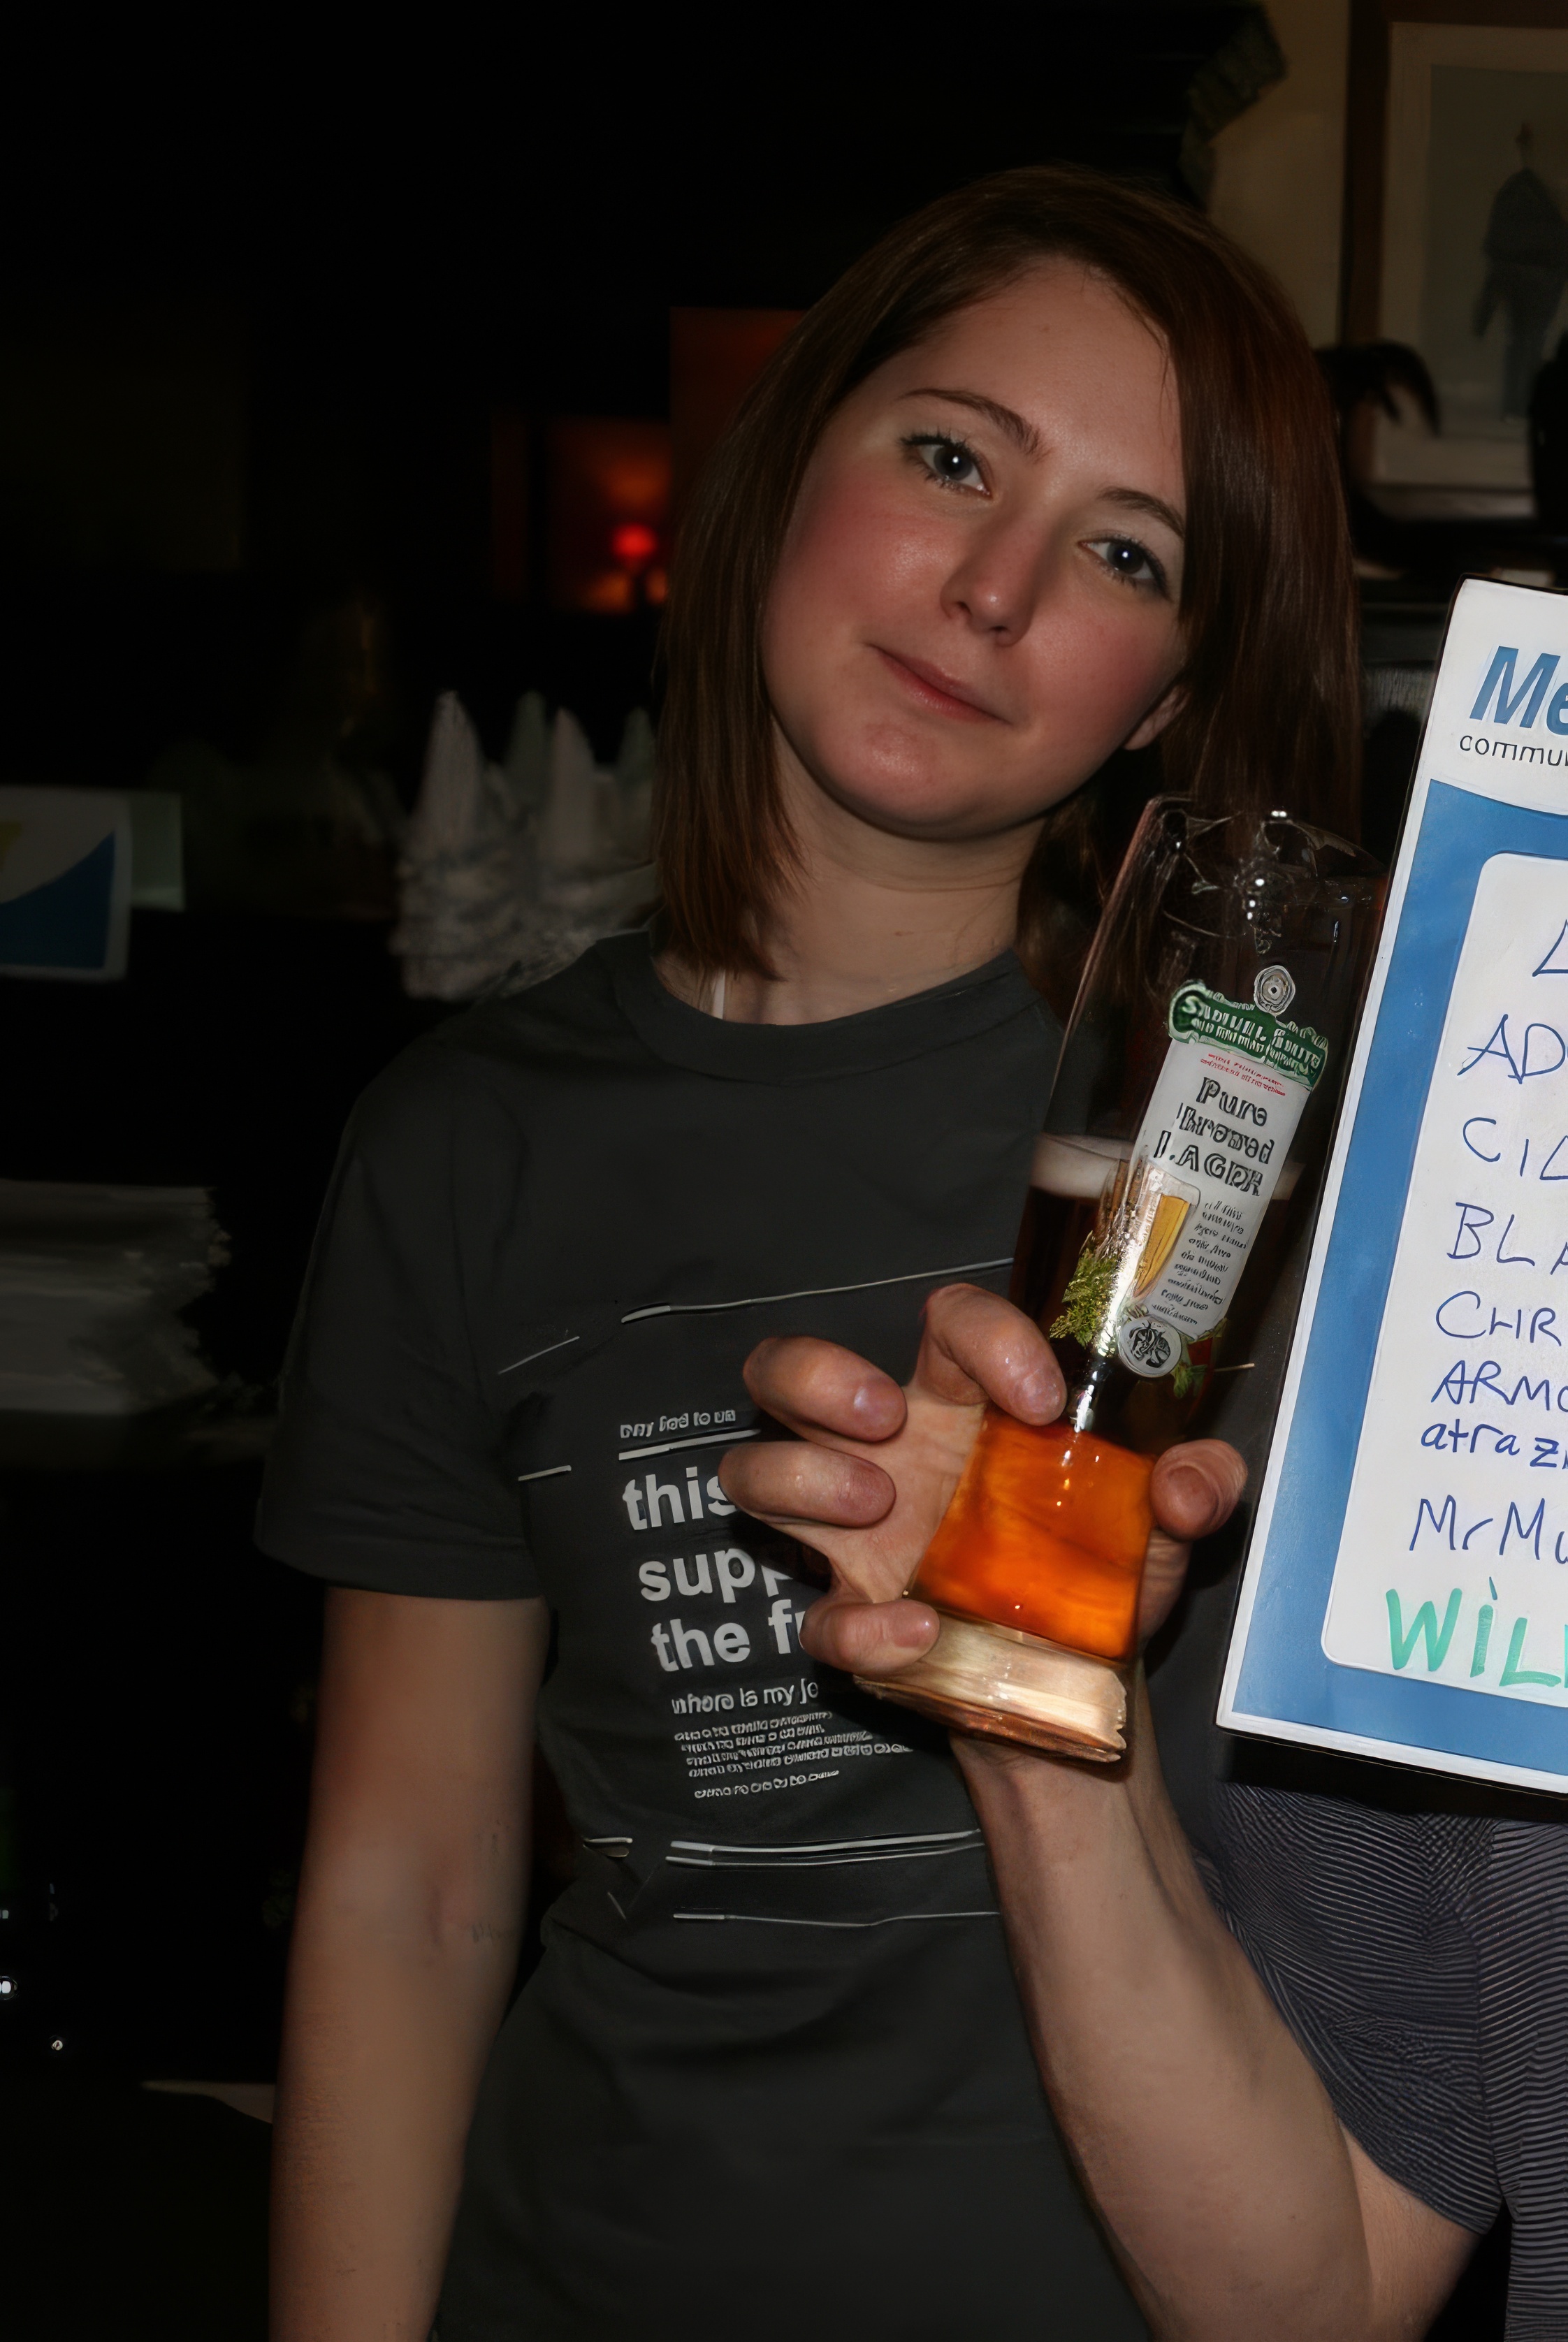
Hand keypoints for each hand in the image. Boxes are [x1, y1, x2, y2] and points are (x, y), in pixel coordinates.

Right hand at [719, 1283, 1244, 1682]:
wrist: (1083, 1686)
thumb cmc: (1104, 1573)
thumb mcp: (1165, 1526)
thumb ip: (1199, 1488)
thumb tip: (1188, 1481)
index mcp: (965, 1404)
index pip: (945, 1321)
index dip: (984, 1336)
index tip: (1041, 1400)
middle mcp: (891, 1453)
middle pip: (788, 1369)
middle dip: (817, 1374)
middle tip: (887, 1417)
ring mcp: (855, 1536)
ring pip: (755, 1470)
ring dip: (803, 1477)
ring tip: (877, 1509)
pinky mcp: (856, 1618)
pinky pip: (820, 1621)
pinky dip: (862, 1628)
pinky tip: (922, 1632)